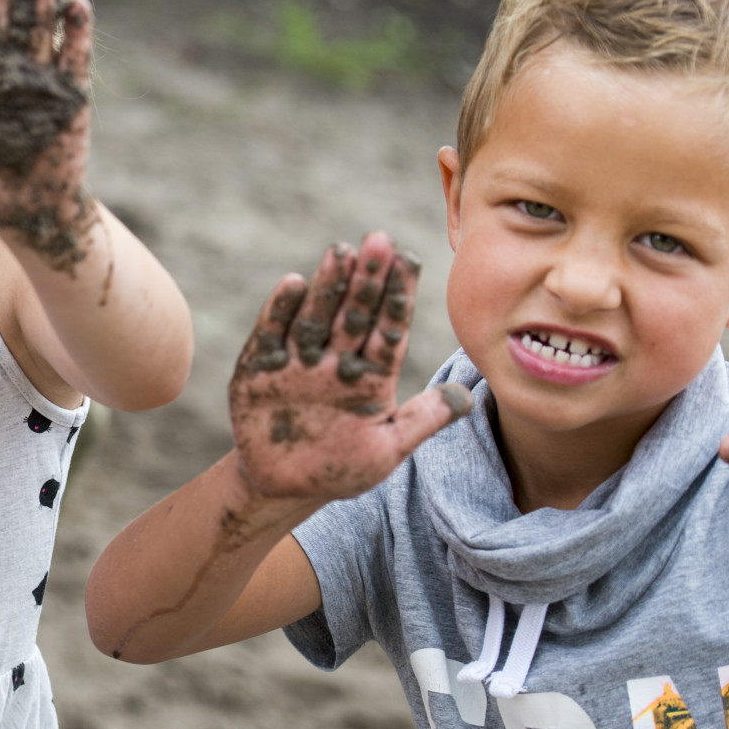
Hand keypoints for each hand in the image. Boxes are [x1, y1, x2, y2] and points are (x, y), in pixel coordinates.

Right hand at [228, 233, 470, 508]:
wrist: (282, 487)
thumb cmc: (340, 468)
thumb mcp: (388, 449)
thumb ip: (424, 419)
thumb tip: (469, 394)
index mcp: (371, 375)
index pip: (389, 328)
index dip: (399, 296)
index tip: (410, 261)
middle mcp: (336, 360)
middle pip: (355, 313)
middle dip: (367, 279)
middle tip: (380, 241)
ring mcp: (298, 362)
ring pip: (317, 316)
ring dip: (328, 285)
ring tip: (341, 251)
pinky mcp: (259, 369)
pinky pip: (271, 335)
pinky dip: (280, 311)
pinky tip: (293, 283)